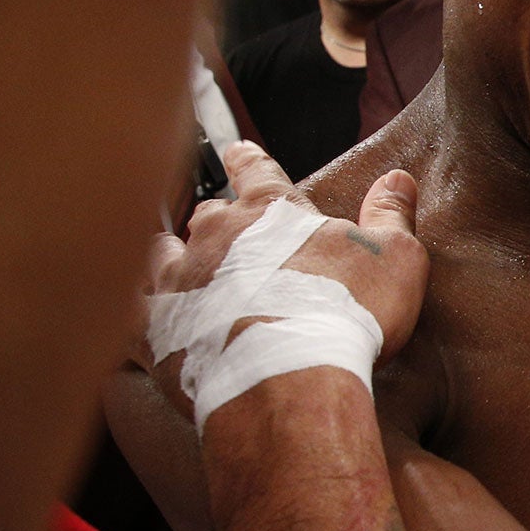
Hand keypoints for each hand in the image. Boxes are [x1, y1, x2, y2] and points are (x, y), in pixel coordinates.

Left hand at [133, 142, 426, 425]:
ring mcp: (180, 283)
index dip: (247, 159)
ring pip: (160, 255)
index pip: (255, 168)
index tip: (236, 151)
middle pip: (206, 214)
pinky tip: (134, 319)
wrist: (290, 379)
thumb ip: (391, 215)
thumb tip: (397, 179)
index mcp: (271, 212)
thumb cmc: (349, 314)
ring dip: (169, 257)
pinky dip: (136, 315)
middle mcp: (215, 237)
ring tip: (172, 262)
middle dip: (215, 220)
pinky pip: (132, 316)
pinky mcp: (155, 333)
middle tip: (223, 228)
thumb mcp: (396, 258)